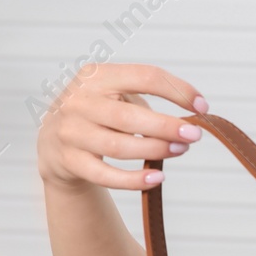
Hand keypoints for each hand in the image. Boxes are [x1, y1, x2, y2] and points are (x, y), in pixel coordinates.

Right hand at [35, 62, 207, 191]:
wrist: (53, 143)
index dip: (177, 90)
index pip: (144, 76)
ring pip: (119, 146)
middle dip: (167, 127)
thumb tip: (188, 121)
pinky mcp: (70, 161)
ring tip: (180, 150)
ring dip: (155, 150)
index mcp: (96, 76)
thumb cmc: (97, 116)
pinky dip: (134, 180)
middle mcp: (79, 101)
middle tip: (194, 135)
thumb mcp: (114, 95)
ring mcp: (71, 132)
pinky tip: (157, 178)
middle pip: (129, 116)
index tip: (202, 106)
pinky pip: (106, 175)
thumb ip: (145, 101)